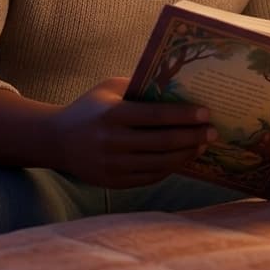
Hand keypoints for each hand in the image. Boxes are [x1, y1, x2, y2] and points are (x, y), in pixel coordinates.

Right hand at [47, 77, 214, 187]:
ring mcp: (113, 166)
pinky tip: (182, 158)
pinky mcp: (114, 182)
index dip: (184, 115)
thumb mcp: (109, 89)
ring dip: (186, 154)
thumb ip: (139, 86)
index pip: (157, 116)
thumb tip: (178, 87)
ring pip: (160, 163)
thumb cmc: (90, 108)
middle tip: (213, 131)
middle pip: (163, 142)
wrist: (56, 140)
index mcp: (112, 115)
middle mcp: (112, 142)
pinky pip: (150, 177)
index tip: (206, 113)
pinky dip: (170, 168)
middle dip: (193, 137)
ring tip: (202, 145)